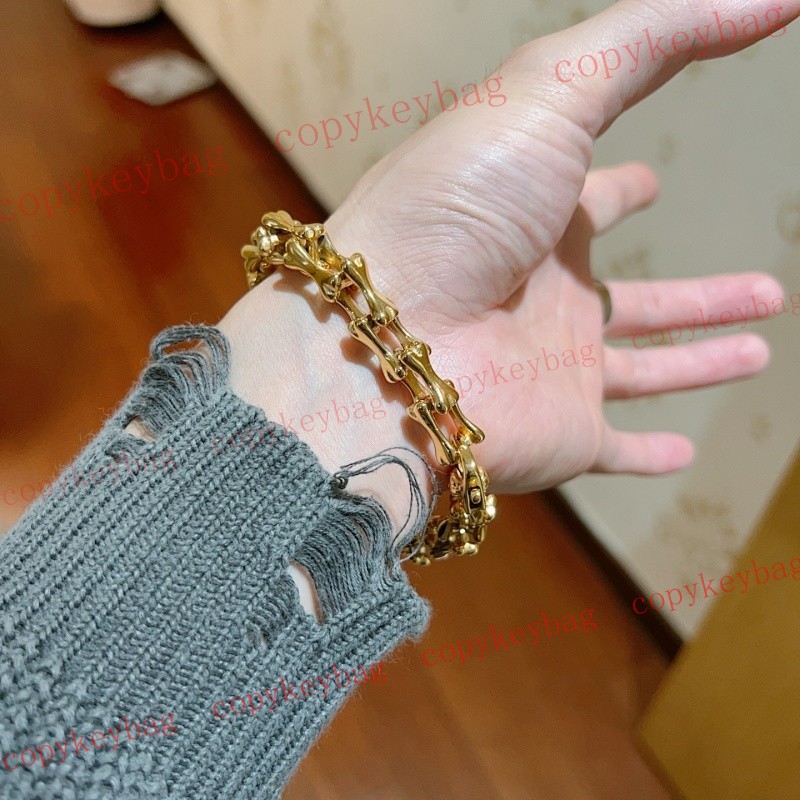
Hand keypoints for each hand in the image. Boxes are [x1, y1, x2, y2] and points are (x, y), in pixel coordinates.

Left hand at [219, 0, 796, 515]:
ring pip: (640, 369)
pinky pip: (613, 450)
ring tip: (756, 349)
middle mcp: (543, 294)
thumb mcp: (547, 92)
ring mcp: (551, 367)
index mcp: (534, 216)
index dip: (623, 189)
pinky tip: (682, 457)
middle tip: (760, 290)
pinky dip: (646, 457)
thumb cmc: (452, 209)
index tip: (650, 184)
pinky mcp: (559, 433)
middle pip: (632, 295)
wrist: (385, 338)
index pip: (591, 197)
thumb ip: (653, 37)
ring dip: (695, 362)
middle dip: (696, 293)